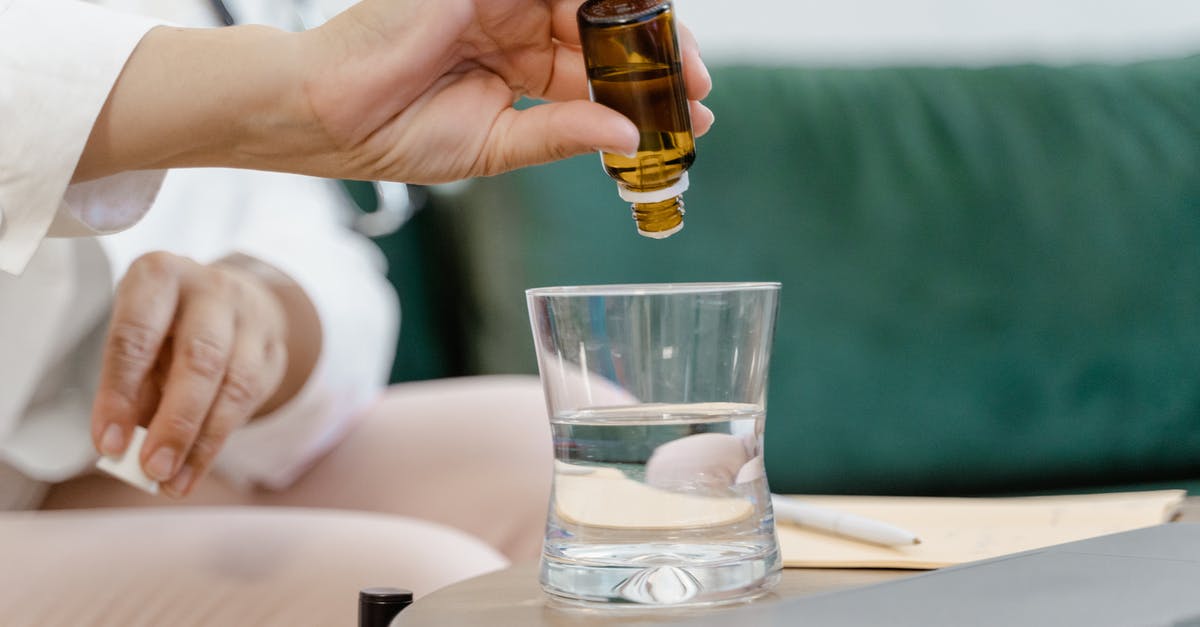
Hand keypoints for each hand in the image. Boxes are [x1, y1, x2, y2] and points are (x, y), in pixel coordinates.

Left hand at [90, 252, 301, 496]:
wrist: (232, 300)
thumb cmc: (168, 324)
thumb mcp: (137, 338)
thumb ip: (131, 386)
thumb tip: (124, 446)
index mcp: (159, 275)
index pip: (137, 335)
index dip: (120, 394)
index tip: (108, 444)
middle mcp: (211, 288)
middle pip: (200, 358)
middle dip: (176, 421)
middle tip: (152, 469)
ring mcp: (251, 316)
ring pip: (235, 384)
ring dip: (203, 441)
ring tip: (173, 481)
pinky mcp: (274, 347)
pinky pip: (252, 399)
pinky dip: (218, 440)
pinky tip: (195, 467)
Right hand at [298, 0, 714, 181]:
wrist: (329, 113)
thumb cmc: (392, 134)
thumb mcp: (495, 145)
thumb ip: (561, 135)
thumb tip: (627, 136)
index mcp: (515, 65)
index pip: (593, 71)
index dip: (641, 91)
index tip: (690, 117)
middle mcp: (515, 24)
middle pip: (604, 31)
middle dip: (656, 59)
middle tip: (698, 88)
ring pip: (591, 1)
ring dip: (639, 29)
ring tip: (682, 65)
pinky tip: (638, 16)